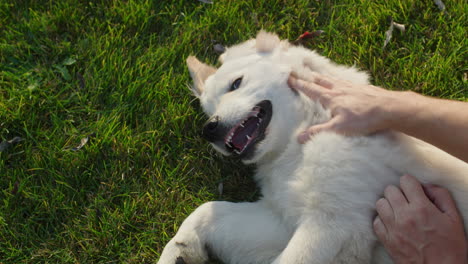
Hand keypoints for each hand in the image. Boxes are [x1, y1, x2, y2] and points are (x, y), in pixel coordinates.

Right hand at [287, 73, 401, 142]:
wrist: (390, 108)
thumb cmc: (364, 118)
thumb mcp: (338, 128)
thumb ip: (318, 132)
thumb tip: (299, 138)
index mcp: (331, 97)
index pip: (310, 89)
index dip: (299, 84)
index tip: (289, 77)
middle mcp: (340, 89)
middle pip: (322, 80)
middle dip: (310, 76)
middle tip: (302, 71)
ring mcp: (353, 87)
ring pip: (334, 79)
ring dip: (325, 77)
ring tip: (320, 75)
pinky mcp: (364, 88)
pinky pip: (348, 82)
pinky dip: (341, 80)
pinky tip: (344, 83)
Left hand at [373, 174, 467, 263]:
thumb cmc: (451, 247)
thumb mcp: (454, 218)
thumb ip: (441, 196)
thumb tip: (426, 185)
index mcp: (422, 208)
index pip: (405, 181)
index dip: (410, 184)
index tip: (414, 190)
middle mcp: (404, 216)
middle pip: (390, 190)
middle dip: (399, 193)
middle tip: (407, 201)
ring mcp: (393, 229)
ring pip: (380, 204)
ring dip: (389, 205)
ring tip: (399, 211)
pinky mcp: (387, 240)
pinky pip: (376, 222)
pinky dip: (382, 220)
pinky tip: (393, 223)